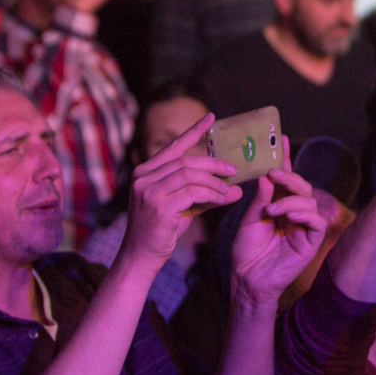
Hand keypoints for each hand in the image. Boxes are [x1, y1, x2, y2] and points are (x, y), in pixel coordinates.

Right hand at [122, 115, 241, 269]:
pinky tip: (221, 198)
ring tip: (228, 188)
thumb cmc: (161, 230)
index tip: (211, 118)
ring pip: (190, 174)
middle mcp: (144, 177)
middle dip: (213, 164)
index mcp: (145, 171)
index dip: (194, 132)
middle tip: (233, 169)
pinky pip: (192, 192)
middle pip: (187, 161)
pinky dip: (211, 194)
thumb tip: (234, 188)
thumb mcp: (181, 206)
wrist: (140, 256)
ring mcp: (149, 190)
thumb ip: (203, 193)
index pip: (174, 147)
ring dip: (214, 181)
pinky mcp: (159, 205)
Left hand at [230, 146, 329, 310]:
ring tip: (272, 210)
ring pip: (309, 201)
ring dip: (291, 200)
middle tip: (273, 174)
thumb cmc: (246, 249)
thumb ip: (260, 198)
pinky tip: (290, 216)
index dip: (284, 158)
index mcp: (279, 203)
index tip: (280, 137)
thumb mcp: (250, 218)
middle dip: (289, 177)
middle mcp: (294, 211)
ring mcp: (304, 225)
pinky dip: (305, 215)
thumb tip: (267, 174)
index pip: (284, 178)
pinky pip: (316, 221)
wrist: (247, 278)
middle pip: (301, 186)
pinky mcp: (311, 241)